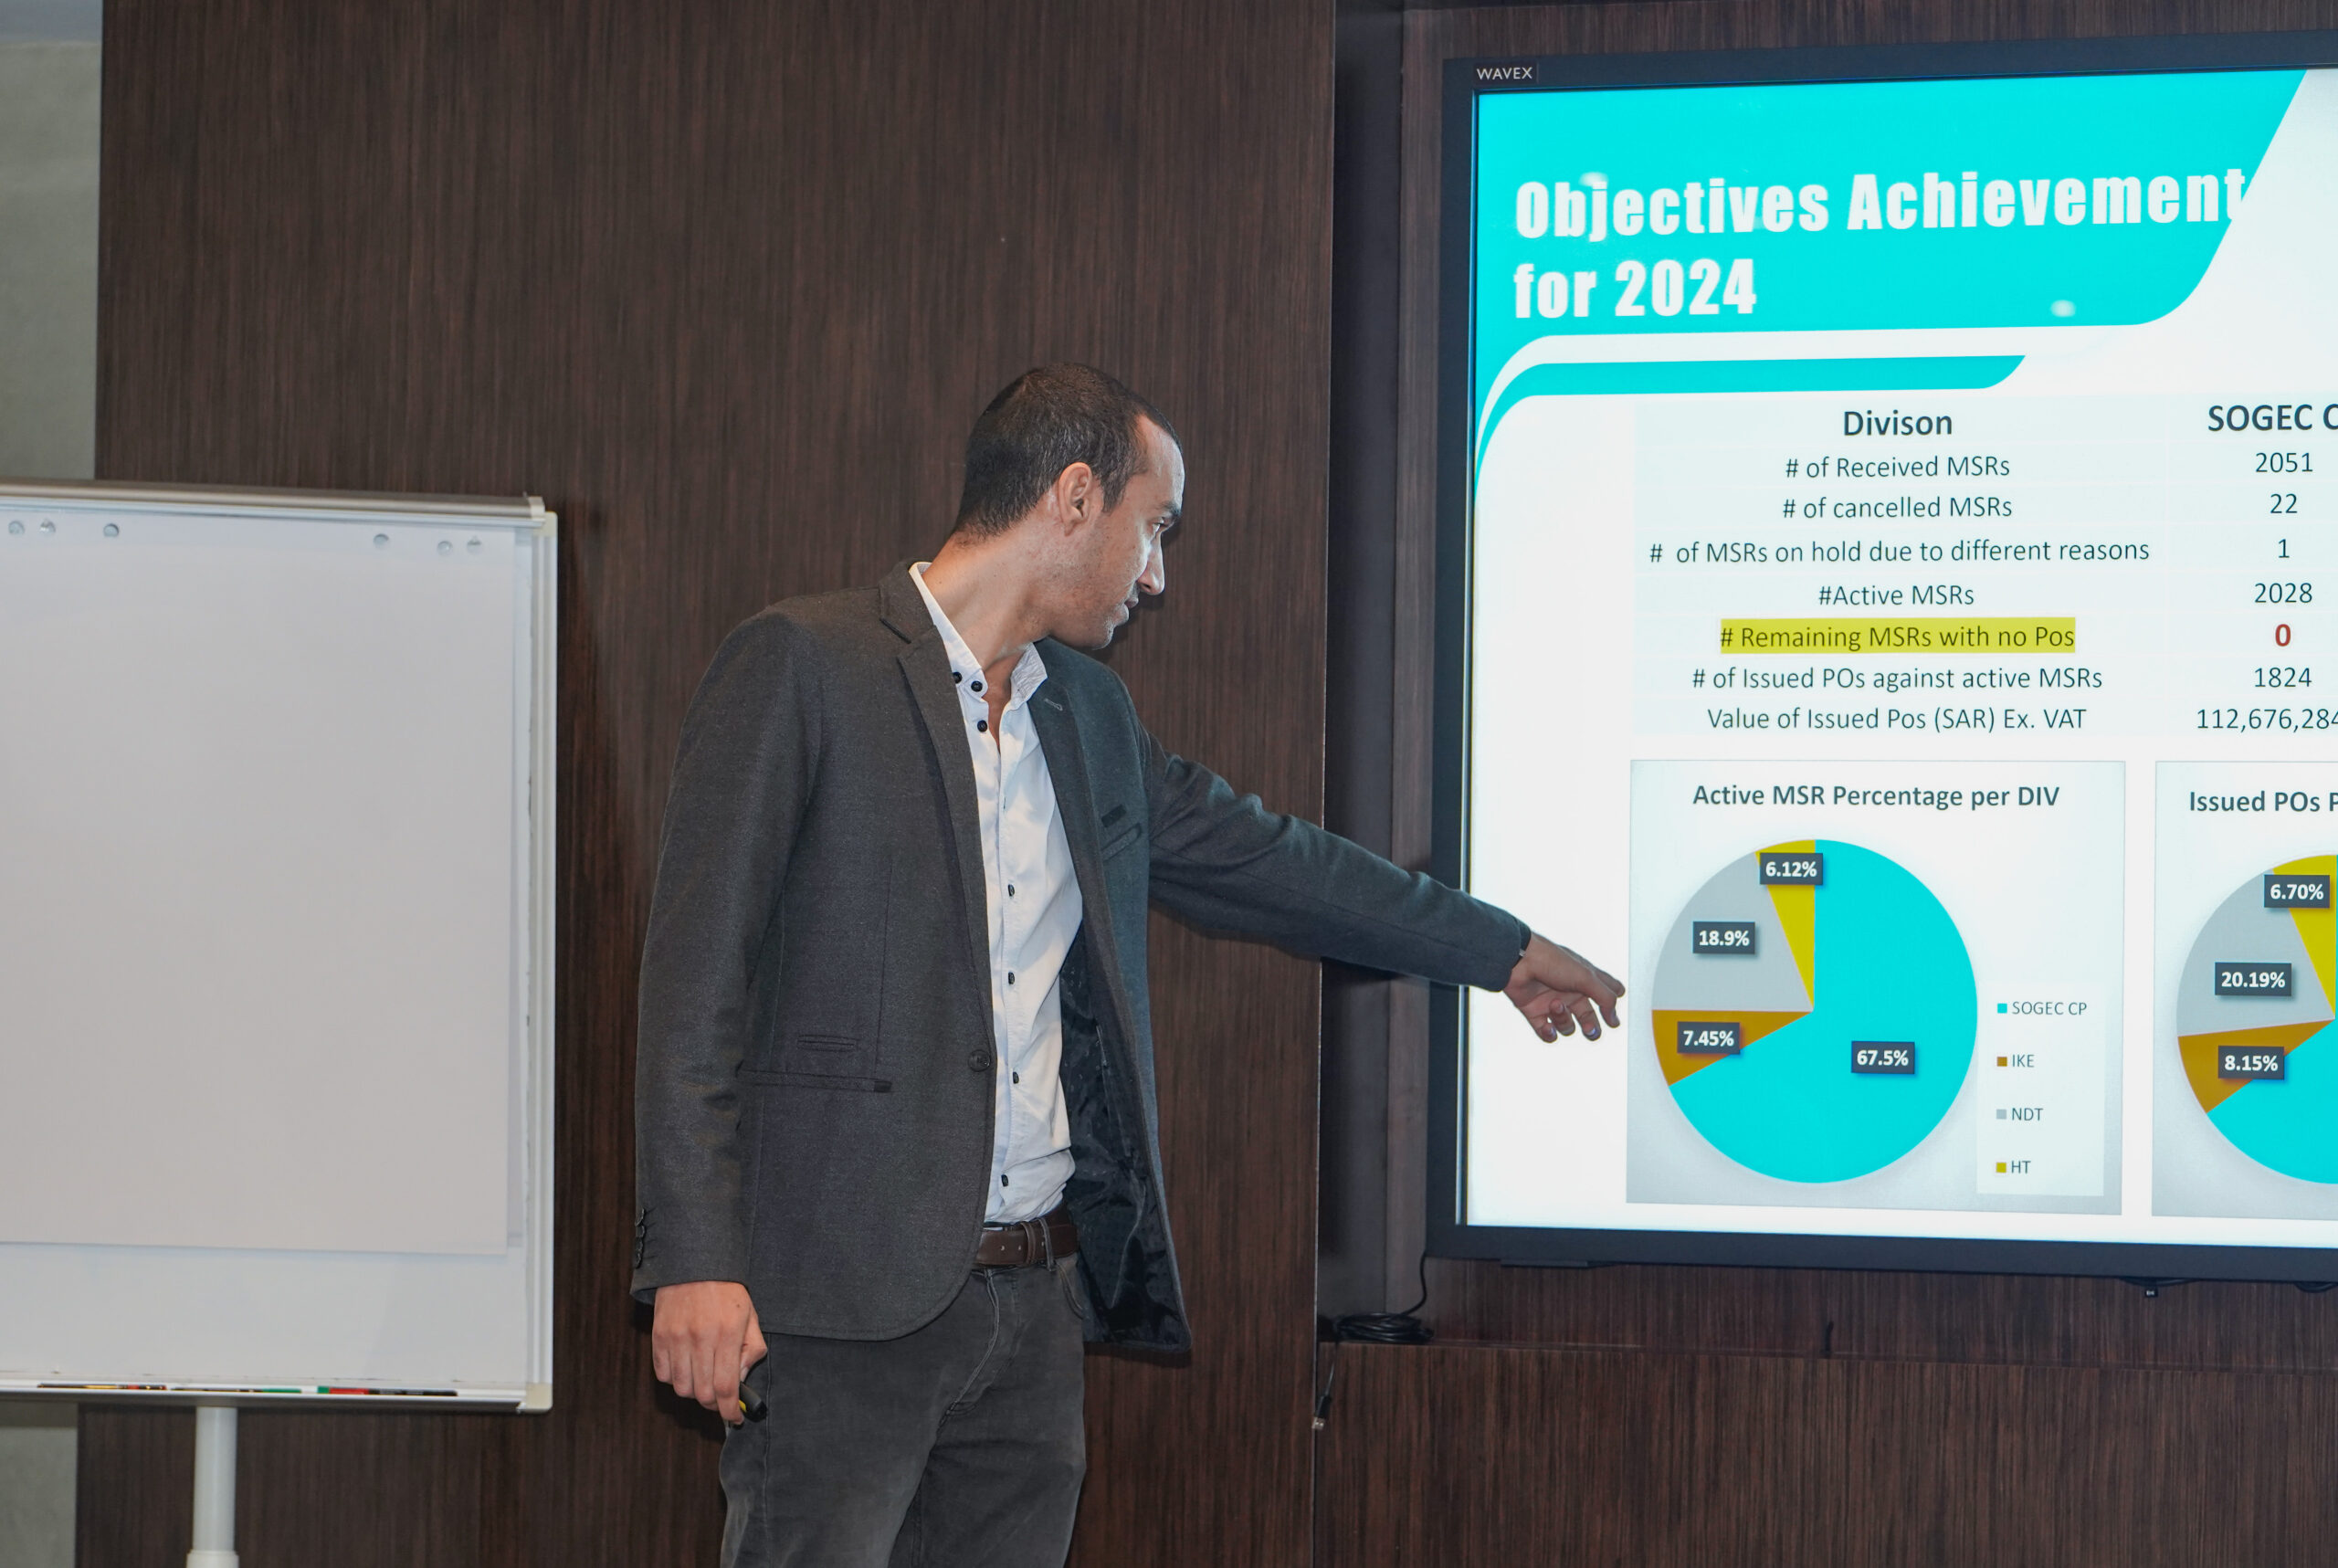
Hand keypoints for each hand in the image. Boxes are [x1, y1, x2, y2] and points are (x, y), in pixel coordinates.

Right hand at [652, 1280, 766, 1425]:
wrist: (694, 1264)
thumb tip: (740, 1382)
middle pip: (703, 1394)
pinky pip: (664, 1375)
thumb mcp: (751, 1317)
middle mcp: (700, 1338)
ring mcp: (676, 1338)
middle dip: (715, 1404)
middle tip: (721, 1399)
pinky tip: (687, 1367)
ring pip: (682, 1389)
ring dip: (695, 1392)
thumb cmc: (727, 1293)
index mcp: (727, 1333)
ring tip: (703, 1380)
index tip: (735, 1418)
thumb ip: (751, 1351)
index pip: (726, 1387)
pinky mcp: (659, 1337)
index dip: (730, 1410)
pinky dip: (676, 1379)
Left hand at [1503, 934, 1623, 1041]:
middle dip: (1591, 1027)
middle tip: (1590, 1029)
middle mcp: (1570, 991)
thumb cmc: (1552, 961)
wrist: (1517, 960)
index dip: (1612, 1009)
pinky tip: (1547, 1026)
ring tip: (1555, 1005)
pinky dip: (1548, 1033)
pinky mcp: (1534, 1011)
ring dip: (1563, 1020)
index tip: (1612, 1022)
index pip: (1606, 993)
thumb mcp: (1586, 977)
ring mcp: (1552, 1002)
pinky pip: (1546, 1032)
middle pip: (1588, 1017)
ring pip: (1567, 1026)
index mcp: (1585, 979)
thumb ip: (1605, 997)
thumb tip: (1614, 1016)